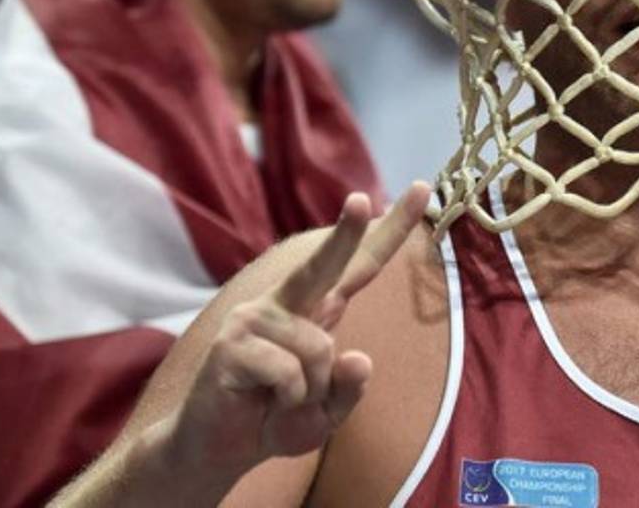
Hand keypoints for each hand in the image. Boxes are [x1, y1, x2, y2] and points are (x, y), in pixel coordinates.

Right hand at [167, 183, 432, 474]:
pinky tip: (262, 401)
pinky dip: (289, 400)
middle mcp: (286, 301)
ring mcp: (255, 317)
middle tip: (360, 200)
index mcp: (318, 307)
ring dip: (310, 391)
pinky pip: (289, 374)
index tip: (421, 189)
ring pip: (318, 350)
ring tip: (283, 400)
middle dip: (346, 232)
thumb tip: (358, 358)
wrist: (217, 450)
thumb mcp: (328, 413)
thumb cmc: (275, 419)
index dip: (391, 228)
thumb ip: (349, 389)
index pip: (362, 263)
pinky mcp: (232, 342)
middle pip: (324, 263)